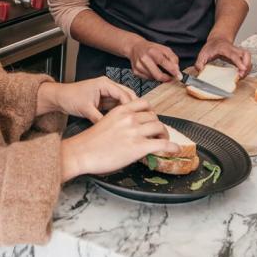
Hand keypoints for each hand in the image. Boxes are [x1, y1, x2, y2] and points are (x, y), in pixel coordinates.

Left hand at [38, 77, 135, 121]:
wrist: (60, 97)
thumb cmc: (70, 98)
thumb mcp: (85, 109)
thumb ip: (98, 118)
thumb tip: (109, 129)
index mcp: (104, 84)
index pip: (123, 93)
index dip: (131, 105)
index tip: (136, 117)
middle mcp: (108, 86)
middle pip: (127, 95)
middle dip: (134, 107)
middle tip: (141, 119)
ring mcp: (106, 93)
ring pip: (123, 101)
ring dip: (128, 110)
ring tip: (135, 121)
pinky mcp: (104, 100)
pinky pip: (116, 105)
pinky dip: (121, 112)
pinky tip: (124, 121)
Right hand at [59, 99, 179, 179]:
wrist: (81, 153)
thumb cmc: (89, 142)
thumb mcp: (105, 123)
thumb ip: (120, 123)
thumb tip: (131, 131)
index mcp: (121, 111)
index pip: (144, 104)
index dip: (151, 111)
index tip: (152, 118)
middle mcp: (130, 118)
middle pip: (153, 116)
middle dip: (157, 124)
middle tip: (158, 133)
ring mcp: (135, 132)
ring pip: (160, 127)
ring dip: (164, 135)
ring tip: (163, 141)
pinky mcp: (139, 147)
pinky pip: (162, 144)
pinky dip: (172, 147)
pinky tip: (175, 150)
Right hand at [128, 40, 181, 81]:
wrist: (135, 47)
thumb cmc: (151, 48)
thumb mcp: (164, 49)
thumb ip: (172, 58)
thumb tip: (176, 69)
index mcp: (152, 51)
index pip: (163, 62)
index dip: (172, 70)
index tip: (178, 75)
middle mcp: (144, 58)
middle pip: (157, 74)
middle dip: (167, 78)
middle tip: (171, 77)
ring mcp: (138, 66)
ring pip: (153, 78)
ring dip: (160, 76)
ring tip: (159, 69)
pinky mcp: (135, 71)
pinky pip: (148, 78)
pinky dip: (153, 76)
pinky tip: (152, 70)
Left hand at [195, 36, 250, 76]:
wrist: (217, 40)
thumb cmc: (211, 47)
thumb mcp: (202, 54)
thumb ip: (199, 63)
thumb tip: (200, 70)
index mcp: (224, 48)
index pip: (233, 54)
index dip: (239, 62)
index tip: (243, 69)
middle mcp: (233, 49)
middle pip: (245, 54)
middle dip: (246, 65)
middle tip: (241, 75)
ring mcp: (238, 52)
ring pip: (248, 57)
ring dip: (248, 67)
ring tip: (241, 76)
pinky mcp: (241, 56)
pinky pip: (248, 61)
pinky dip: (247, 68)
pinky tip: (241, 74)